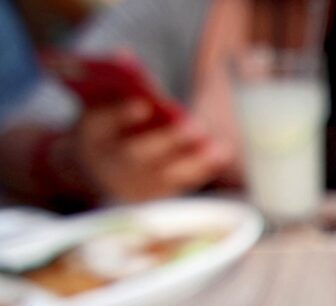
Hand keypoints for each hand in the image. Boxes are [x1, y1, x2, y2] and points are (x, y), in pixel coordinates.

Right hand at [71, 98, 231, 201]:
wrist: (94, 170)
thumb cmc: (107, 125)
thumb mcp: (99, 104)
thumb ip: (113, 84)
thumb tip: (125, 56)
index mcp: (90, 134)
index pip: (103, 124)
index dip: (121, 115)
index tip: (142, 105)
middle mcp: (109, 163)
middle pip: (136, 154)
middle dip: (166, 140)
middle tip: (193, 126)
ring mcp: (131, 184)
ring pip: (163, 174)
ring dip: (193, 160)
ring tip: (218, 147)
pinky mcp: (152, 197)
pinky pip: (179, 184)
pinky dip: (201, 170)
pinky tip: (222, 154)